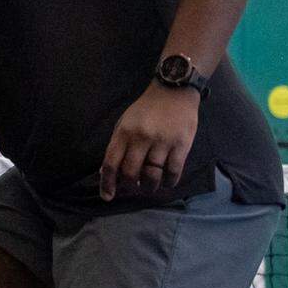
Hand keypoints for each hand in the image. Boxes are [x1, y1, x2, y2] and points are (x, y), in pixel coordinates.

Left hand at [99, 82, 199, 200]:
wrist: (174, 91)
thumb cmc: (146, 109)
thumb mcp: (124, 123)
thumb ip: (116, 146)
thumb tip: (105, 172)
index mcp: (123, 132)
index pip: (111, 163)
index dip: (107, 183)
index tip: (107, 196)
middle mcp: (141, 137)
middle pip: (130, 172)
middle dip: (129, 186)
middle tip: (133, 188)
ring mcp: (162, 141)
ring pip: (152, 175)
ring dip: (149, 187)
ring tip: (149, 187)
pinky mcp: (181, 144)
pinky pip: (173, 171)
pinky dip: (169, 182)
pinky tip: (167, 182)